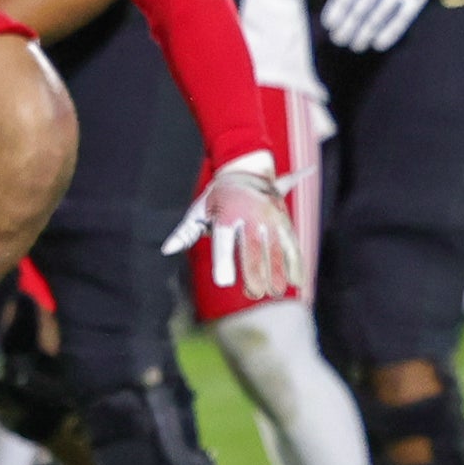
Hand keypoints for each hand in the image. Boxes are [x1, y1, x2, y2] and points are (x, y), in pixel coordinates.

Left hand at [161, 149, 300, 300]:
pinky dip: (295, 262)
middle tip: (254, 293)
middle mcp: (250, 215)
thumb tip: (167, 250)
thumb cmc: (217, 199)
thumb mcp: (198, 211)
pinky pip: (292, 244)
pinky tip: (297, 281)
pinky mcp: (285, 222)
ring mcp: (271, 218)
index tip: (224, 282)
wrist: (248, 171)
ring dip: (278, 271)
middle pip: (252, 246)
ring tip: (275, 292)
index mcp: (226, 213)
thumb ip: (185, 232)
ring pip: (276, 247)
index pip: (223, 239)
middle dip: (254, 271)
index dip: (224, 261)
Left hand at [320, 0, 463, 51]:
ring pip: (378, 15)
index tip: (329, 24)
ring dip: (365, 33)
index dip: (337, 10)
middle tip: (338, 40)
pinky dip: (390, 32)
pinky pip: (402, 17)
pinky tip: (379, 44)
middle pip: (360, 8)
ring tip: (356, 46)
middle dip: (348, 26)